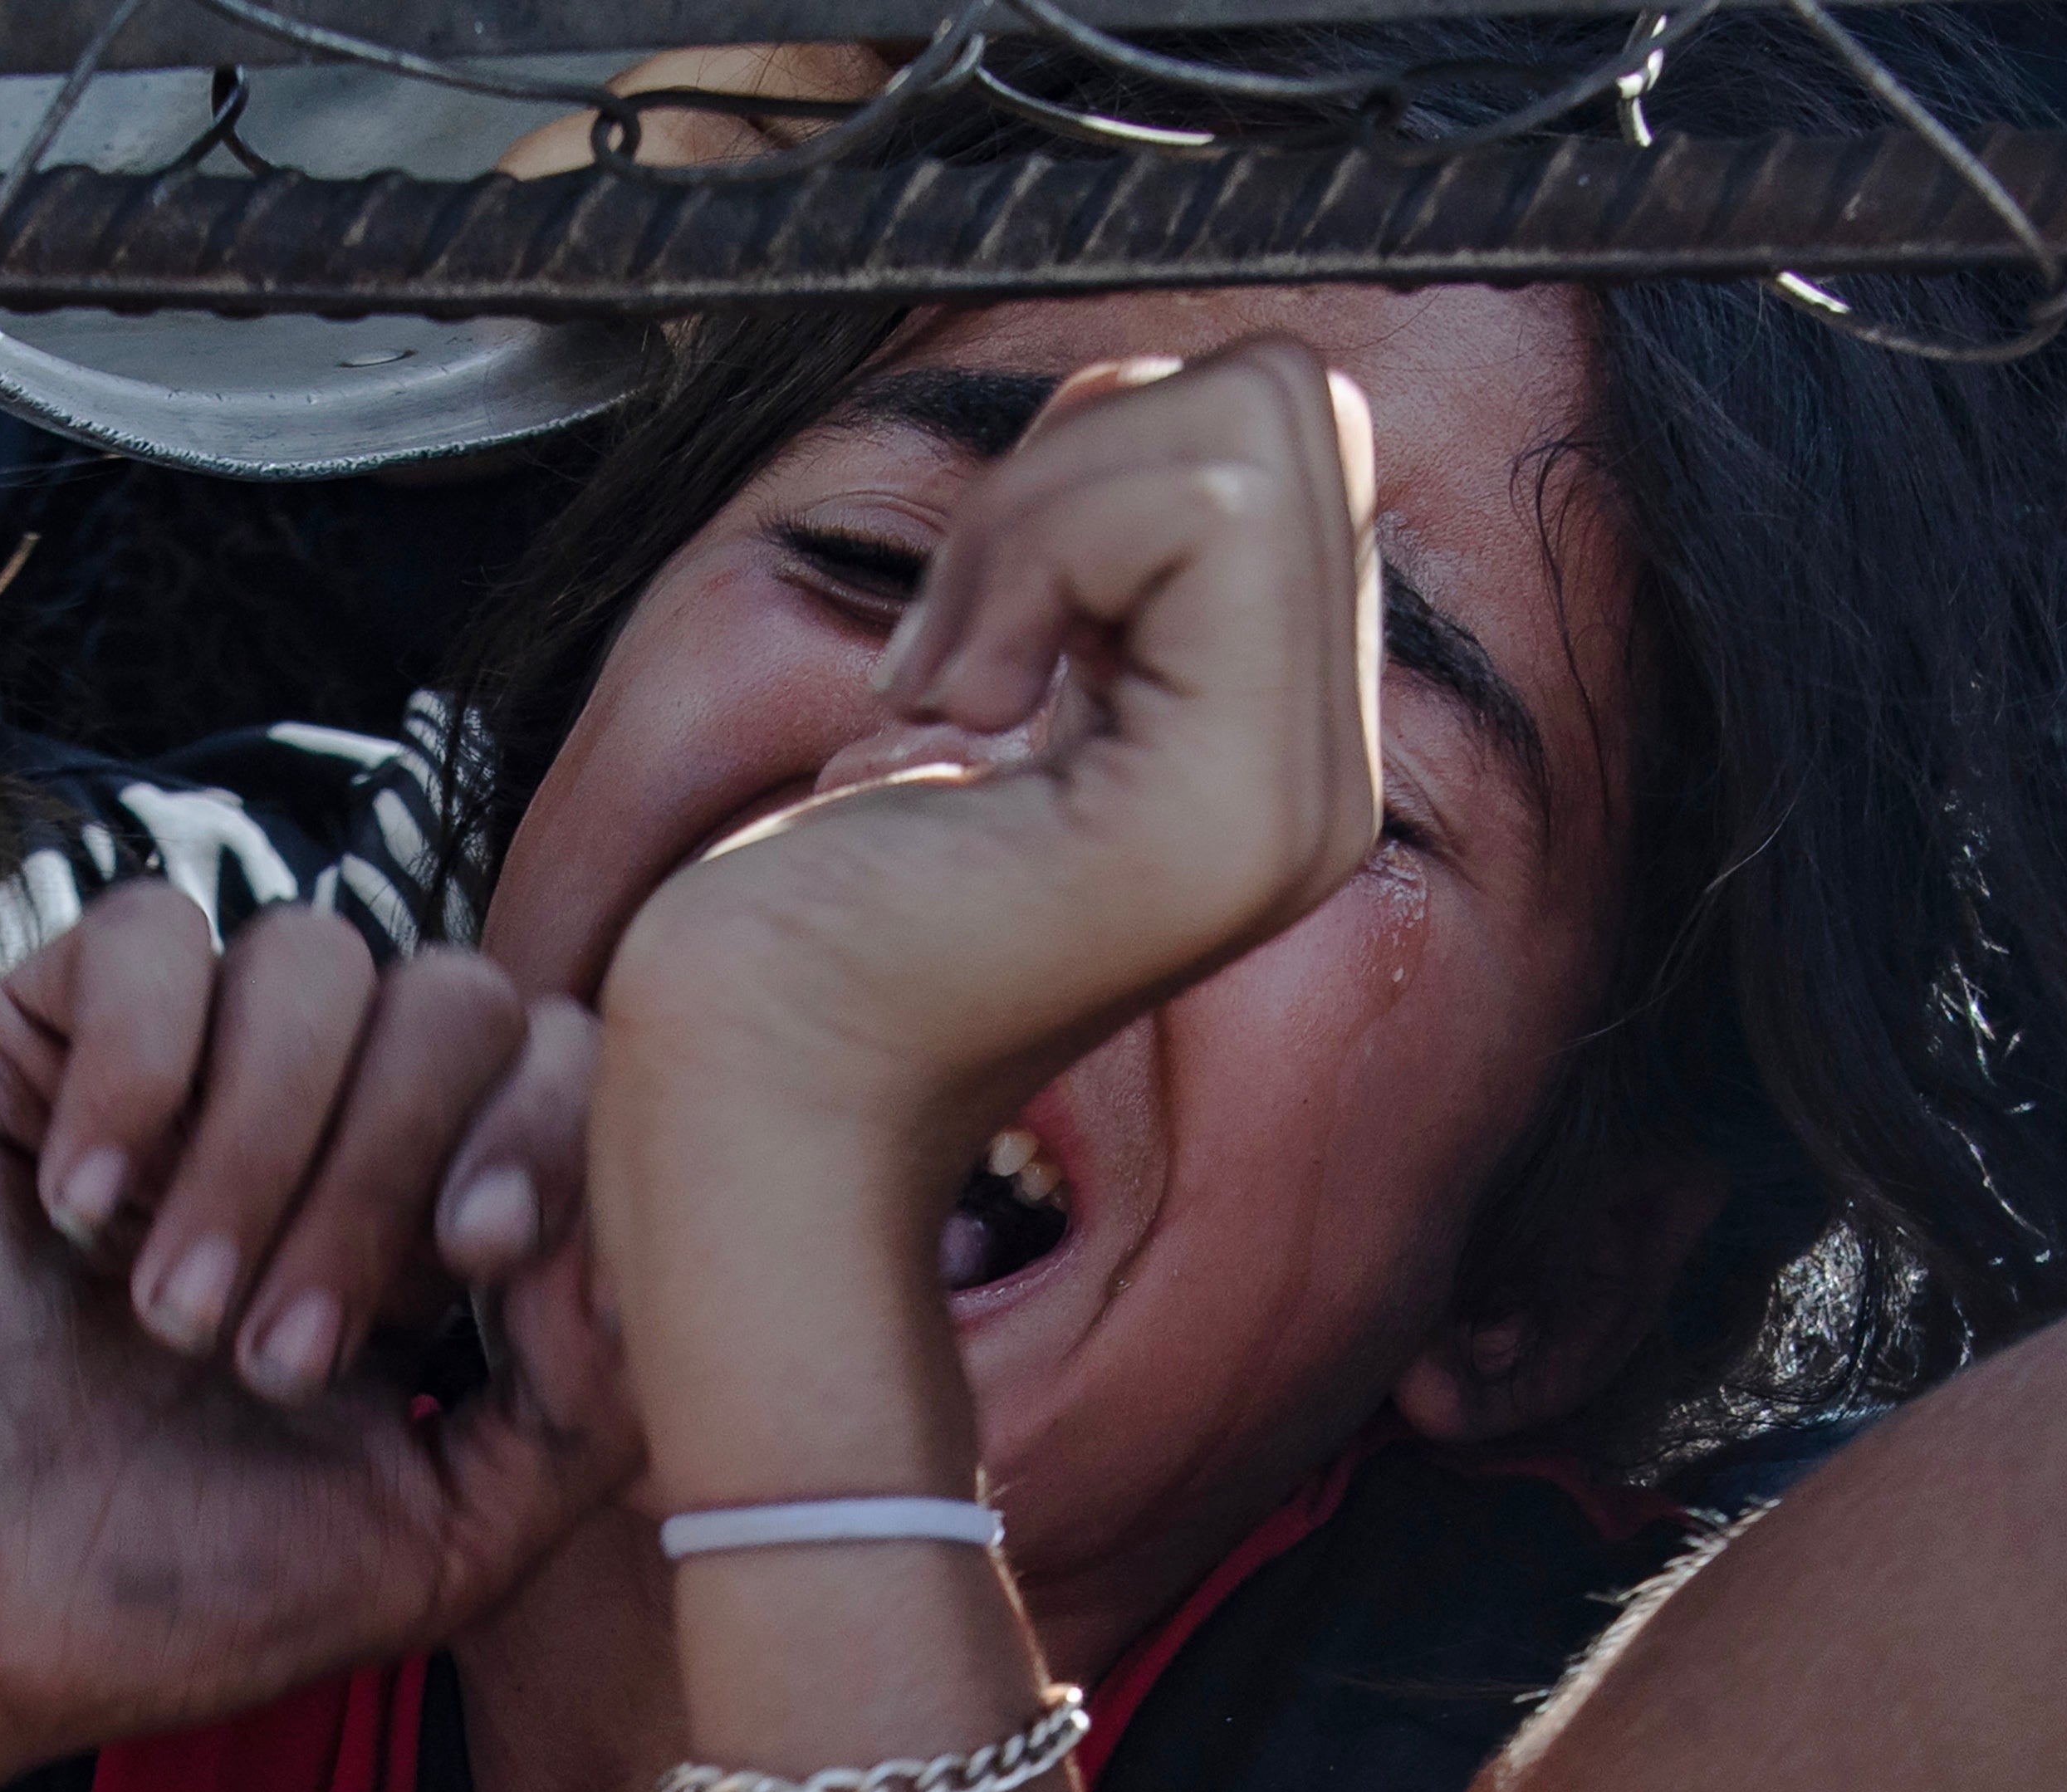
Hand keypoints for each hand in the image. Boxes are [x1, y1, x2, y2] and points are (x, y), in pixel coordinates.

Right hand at [0, 882, 635, 1787]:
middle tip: (273, 1360)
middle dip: (384, 1176)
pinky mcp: (40, 1037)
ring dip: (255, 1150)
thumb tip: (636, 1244)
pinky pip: (144, 930)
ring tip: (171, 1317)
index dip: (547, 1136)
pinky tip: (79, 1211)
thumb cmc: (174, 1602)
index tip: (466, 1276)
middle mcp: (321, 1124)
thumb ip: (591, 1408)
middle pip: (455, 997)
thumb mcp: (443, 1545)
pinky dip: (135, 1067)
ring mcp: (183, 1069)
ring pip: (311, 954)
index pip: (567, 1069)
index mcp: (431, 1224)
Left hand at [606, 341, 1384, 1174]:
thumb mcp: (982, 694)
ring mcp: (1294, 804)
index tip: (970, 638)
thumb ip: (1098, 570)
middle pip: (1292, 402)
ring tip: (952, 693)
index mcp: (1274, 759)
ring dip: (1036, 520)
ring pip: (1252, 425)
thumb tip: (1132, 406)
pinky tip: (951, 716)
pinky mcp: (1224, 808)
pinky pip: (1193, 503)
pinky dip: (1029, 556)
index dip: (1097, 468)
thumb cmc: (800, 934)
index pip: (1288, 439)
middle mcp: (1324, 785)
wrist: (743, 1115)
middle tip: (959, 654)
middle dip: (1076, 470)